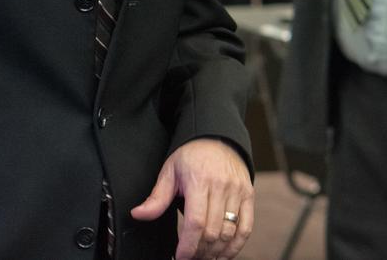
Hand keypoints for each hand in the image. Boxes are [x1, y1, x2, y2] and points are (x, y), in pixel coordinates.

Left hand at [131, 138, 253, 258]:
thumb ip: (156, 197)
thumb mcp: (170, 171)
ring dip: (216, 252)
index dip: (188, 245)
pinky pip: (246, 227)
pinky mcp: (248, 196)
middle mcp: (222, 186)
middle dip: (200, 252)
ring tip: (204, 258)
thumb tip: (138, 214)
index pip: (195, 222)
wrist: (218, 138)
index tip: (180, 257)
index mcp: (199, 180)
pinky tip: (224, 255)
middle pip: (212, 231)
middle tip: (190, 258)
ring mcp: (238, 191)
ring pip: (229, 233)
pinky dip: (236, 246)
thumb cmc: (191, 155)